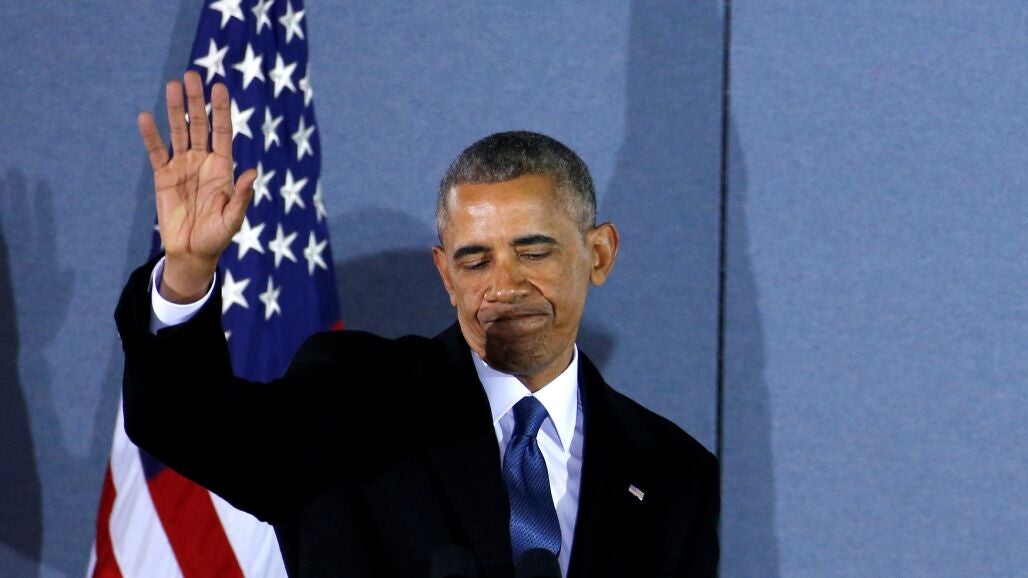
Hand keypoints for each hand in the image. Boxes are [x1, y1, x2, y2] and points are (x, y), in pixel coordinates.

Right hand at [138, 70, 255, 302]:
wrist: (192, 252)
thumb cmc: (217, 237)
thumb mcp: (233, 219)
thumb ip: (241, 197)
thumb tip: (252, 173)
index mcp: (223, 168)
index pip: (223, 132)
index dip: (221, 110)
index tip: (220, 87)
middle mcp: (203, 161)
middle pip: (200, 125)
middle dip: (197, 102)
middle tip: (192, 75)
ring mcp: (182, 167)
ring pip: (179, 132)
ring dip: (176, 110)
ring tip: (172, 85)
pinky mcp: (163, 177)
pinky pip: (156, 152)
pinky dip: (151, 136)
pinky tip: (146, 117)